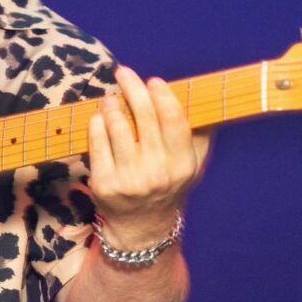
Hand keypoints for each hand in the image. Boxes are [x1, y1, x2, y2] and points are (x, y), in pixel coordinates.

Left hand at [87, 66, 209, 245]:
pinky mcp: (104, 184)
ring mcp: (129, 179)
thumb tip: (204, 98)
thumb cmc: (168, 186)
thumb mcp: (193, 166)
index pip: (173, 120)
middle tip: (124, 73)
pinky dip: (97, 124)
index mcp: (182, 165)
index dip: (162, 96)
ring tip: (111, 98)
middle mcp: (157, 172)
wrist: (142, 227)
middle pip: (143, 117)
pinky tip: (99, 116)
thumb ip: (199, 134)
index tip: (154, 80)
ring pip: (117, 127)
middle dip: (132, 88)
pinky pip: (97, 143)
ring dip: (112, 105)